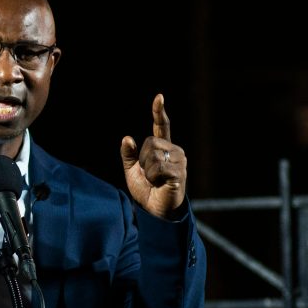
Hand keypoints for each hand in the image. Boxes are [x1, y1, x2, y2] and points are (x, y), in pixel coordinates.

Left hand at [120, 94, 186, 218]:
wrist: (156, 211)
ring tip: (155, 181)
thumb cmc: (146, 191)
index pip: (162, 127)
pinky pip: (158, 167)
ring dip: (147, 171)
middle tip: (149, 176)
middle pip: (150, 142)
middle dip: (142, 160)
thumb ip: (129, 155)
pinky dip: (152, 177)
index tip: (159, 97)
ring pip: (153, 155)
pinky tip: (160, 184)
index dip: (159, 112)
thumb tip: (127, 138)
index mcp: (163, 148)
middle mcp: (174, 151)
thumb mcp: (132, 171)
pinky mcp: (180, 172)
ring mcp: (179, 161)